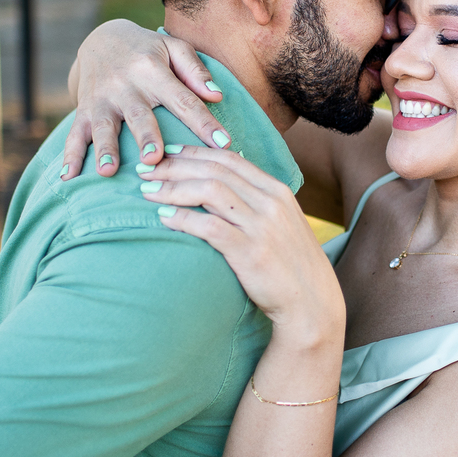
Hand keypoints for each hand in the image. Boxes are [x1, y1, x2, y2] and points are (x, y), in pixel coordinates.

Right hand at [63, 19, 230, 178]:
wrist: (102, 38)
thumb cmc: (148, 50)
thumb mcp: (174, 48)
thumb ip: (195, 71)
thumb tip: (217, 96)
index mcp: (153, 70)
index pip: (183, 99)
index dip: (203, 122)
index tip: (223, 144)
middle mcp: (126, 85)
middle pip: (139, 115)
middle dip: (146, 137)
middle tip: (155, 159)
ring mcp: (102, 99)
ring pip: (103, 125)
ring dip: (105, 148)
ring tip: (108, 171)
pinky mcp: (83, 109)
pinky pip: (74, 133)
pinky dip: (70, 155)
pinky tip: (68, 177)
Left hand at [142, 145, 343, 337]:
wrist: (312, 304)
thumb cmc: (290, 265)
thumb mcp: (281, 224)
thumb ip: (257, 202)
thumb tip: (225, 185)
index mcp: (277, 190)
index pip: (228, 159)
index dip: (193, 152)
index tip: (166, 152)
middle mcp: (270, 202)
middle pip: (214, 170)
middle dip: (174, 165)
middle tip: (145, 168)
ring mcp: (262, 226)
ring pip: (209, 191)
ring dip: (173, 188)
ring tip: (147, 192)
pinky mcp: (251, 251)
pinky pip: (209, 226)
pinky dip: (183, 218)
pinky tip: (163, 218)